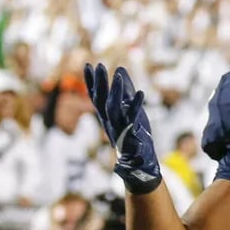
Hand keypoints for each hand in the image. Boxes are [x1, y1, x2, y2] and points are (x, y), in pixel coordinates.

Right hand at [84, 63, 161, 193]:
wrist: (138, 164)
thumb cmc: (134, 135)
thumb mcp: (130, 110)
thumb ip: (125, 91)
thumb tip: (120, 70)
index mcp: (108, 117)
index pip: (96, 97)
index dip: (91, 82)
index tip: (88, 65)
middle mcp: (110, 122)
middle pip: (101, 100)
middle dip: (100, 83)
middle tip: (99, 65)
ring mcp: (119, 129)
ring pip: (113, 109)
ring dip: (115, 92)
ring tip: (118, 76)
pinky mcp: (131, 135)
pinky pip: (132, 119)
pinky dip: (136, 105)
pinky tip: (141, 93)